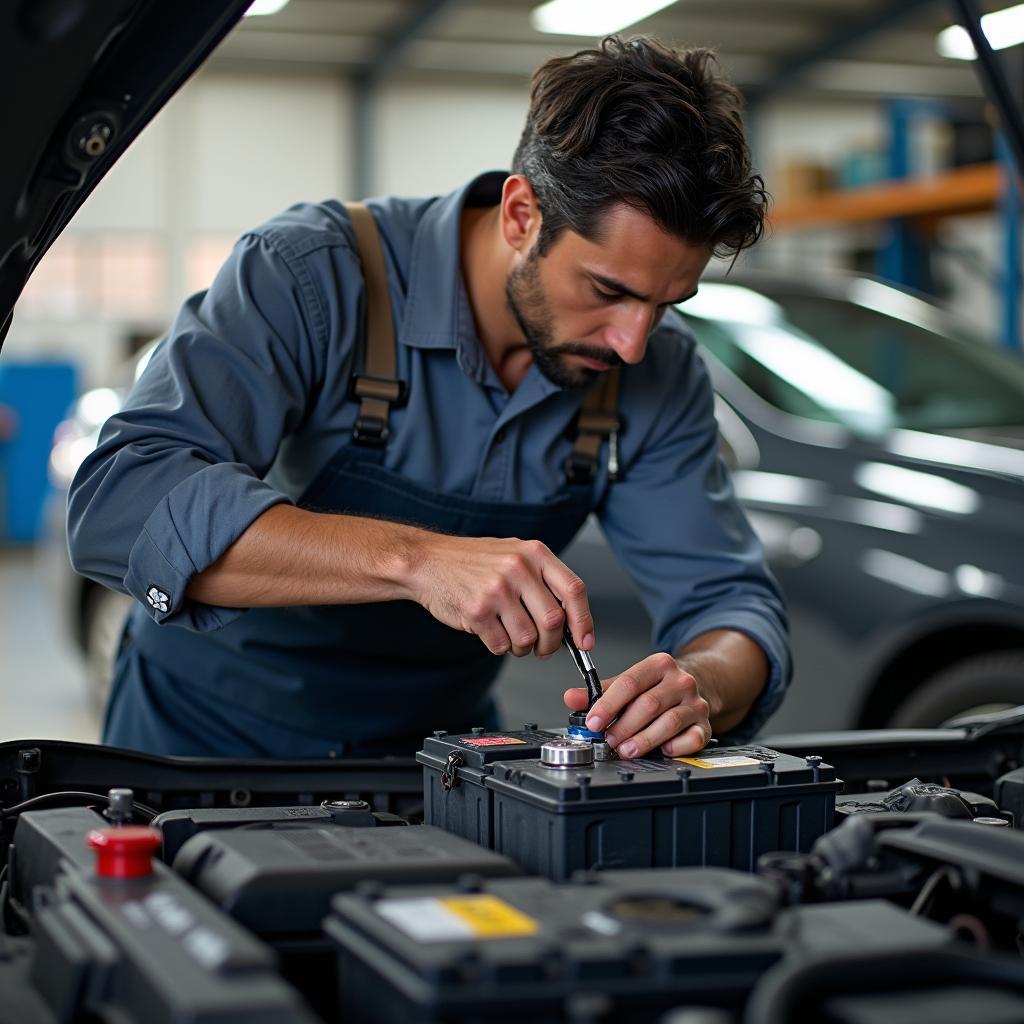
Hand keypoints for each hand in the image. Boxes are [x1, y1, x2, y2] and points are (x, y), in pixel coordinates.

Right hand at [407, 534, 593, 657]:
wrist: (427, 561)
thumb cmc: (473, 561)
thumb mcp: (515, 554)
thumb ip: (543, 580)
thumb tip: (573, 620)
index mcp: (534, 553)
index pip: (574, 590)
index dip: (584, 621)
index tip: (585, 641)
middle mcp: (518, 568)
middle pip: (554, 620)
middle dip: (552, 643)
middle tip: (543, 648)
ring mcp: (496, 590)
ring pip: (528, 638)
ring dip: (523, 648)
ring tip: (512, 637)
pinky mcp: (476, 611)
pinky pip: (501, 645)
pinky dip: (500, 647)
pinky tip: (491, 632)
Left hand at [563, 652, 711, 757]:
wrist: (698, 685)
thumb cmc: (657, 687)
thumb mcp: (629, 683)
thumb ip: (599, 692)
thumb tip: (572, 698)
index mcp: (659, 664)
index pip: (629, 683)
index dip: (608, 705)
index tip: (594, 722)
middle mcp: (680, 681)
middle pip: (648, 705)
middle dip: (624, 726)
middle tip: (609, 740)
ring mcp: (696, 703)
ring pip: (669, 723)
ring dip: (644, 740)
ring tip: (626, 750)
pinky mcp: (706, 725)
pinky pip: (692, 739)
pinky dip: (676, 747)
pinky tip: (662, 750)